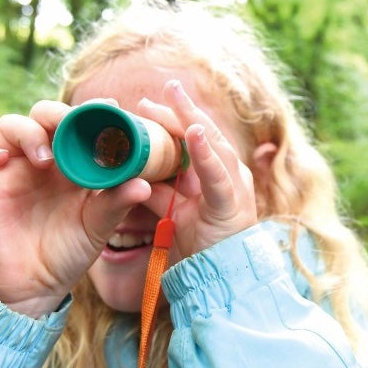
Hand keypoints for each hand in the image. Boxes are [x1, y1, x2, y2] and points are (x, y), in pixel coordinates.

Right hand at [0, 100, 150, 316]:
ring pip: (10, 126)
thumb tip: (144, 184)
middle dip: (56, 113)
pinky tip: (1, 160)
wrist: (34, 288)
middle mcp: (40, 160)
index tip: (111, 107)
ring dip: (27, 132)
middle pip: (43, 115)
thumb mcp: (97, 227)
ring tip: (44, 158)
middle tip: (70, 125)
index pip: (78, 124)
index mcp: (71, 163)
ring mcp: (10, 169)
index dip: (92, 111)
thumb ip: (117, 203)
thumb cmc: (68, 254)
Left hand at [137, 80, 257, 257]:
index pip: (193, 138)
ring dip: (191, 119)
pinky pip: (218, 173)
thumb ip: (159, 192)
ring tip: (174, 97)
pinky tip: (191, 132)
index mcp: (215, 174)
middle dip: (181, 109)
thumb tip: (133, 173)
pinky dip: (204, 152)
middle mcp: (229, 173)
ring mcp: (234, 185)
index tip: (146, 104)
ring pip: (212, 144)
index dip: (172, 119)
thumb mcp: (172, 213)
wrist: (221, 279)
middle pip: (202, 133)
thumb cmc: (200, 246)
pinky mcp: (232, 202)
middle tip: (163, 87)